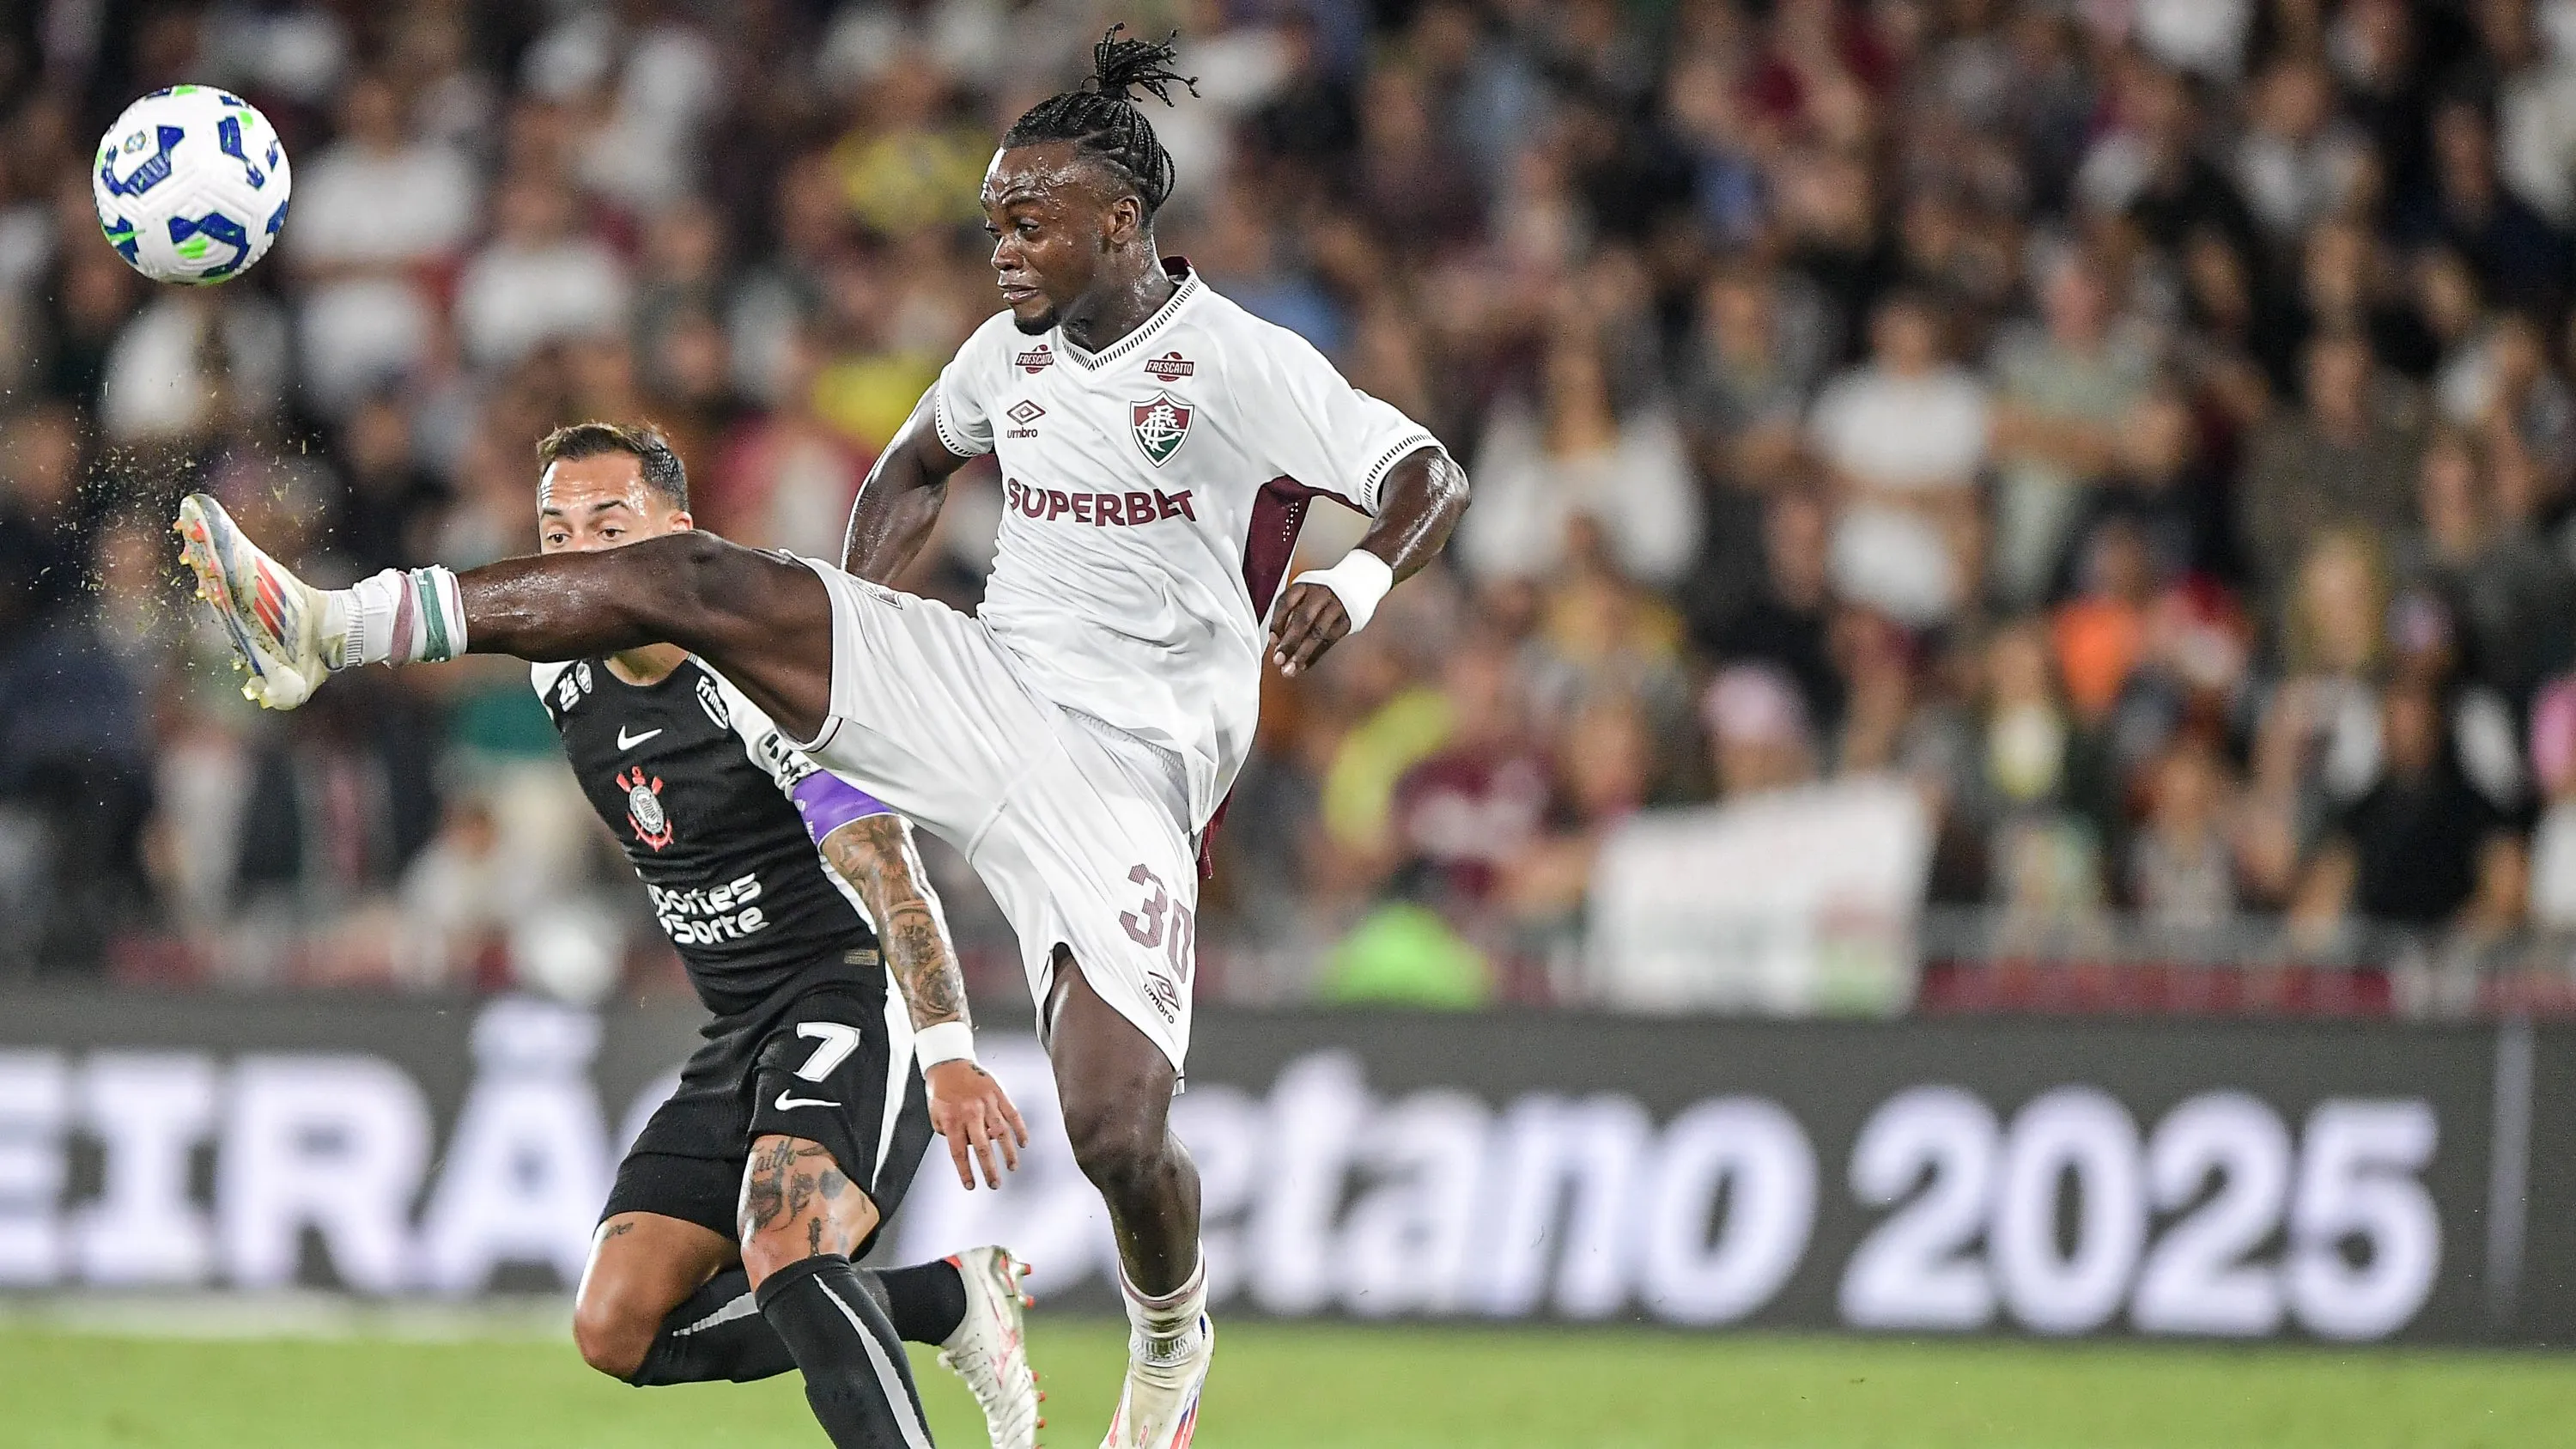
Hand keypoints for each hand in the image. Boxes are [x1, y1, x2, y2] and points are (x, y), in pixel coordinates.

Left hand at [926, 1058, 1028, 1188]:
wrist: (949, 1063)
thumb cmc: (941, 1090)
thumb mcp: (935, 1115)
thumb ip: (948, 1133)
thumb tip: (964, 1146)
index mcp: (952, 1120)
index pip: (959, 1153)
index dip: (966, 1172)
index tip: (971, 1185)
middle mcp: (971, 1114)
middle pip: (983, 1148)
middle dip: (990, 1169)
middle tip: (995, 1184)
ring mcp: (987, 1104)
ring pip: (1001, 1133)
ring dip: (1008, 1154)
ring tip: (1012, 1168)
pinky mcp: (998, 1094)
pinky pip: (1013, 1114)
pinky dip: (1020, 1130)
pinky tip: (1023, 1143)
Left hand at [1268, 580, 1351, 677]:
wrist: (1353, 587)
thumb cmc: (1318, 597)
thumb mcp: (1301, 596)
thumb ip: (1287, 615)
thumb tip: (1276, 642)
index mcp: (1304, 586)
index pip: (1286, 602)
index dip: (1277, 622)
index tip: (1273, 640)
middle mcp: (1320, 594)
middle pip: (1303, 618)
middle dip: (1289, 642)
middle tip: (1278, 660)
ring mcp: (1336, 607)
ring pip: (1317, 633)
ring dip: (1302, 654)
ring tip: (1290, 670)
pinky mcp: (1346, 621)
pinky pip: (1329, 642)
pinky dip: (1314, 656)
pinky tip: (1303, 666)